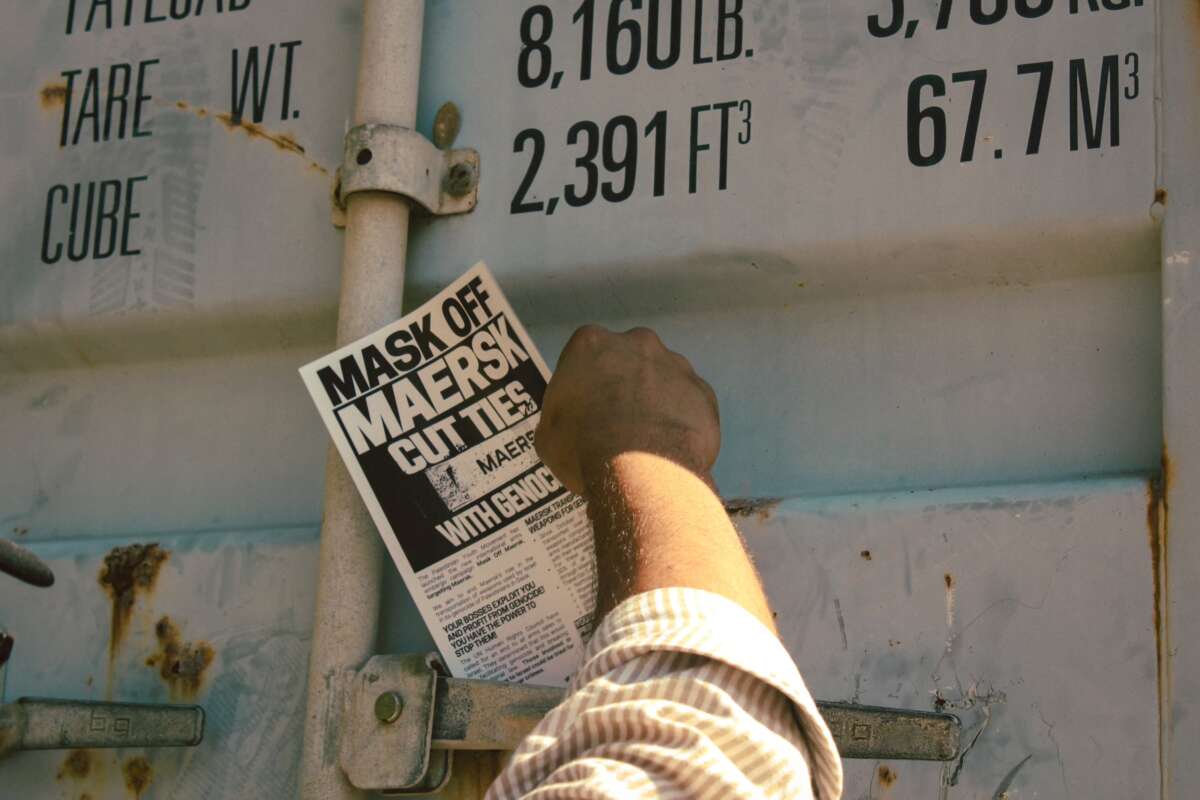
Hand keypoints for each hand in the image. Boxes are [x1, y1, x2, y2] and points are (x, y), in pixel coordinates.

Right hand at [535, 325, 719, 496]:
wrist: (641, 469)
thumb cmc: (582, 446)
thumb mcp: (548, 434)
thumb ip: (563, 414)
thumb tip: (573, 423)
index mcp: (591, 343)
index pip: (584, 357)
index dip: (584, 386)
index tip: (585, 411)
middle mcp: (637, 342)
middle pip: (628, 360)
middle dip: (624, 385)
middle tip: (617, 423)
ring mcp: (676, 364)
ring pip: (663, 379)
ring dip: (656, 400)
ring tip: (648, 440)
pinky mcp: (704, 391)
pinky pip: (689, 404)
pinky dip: (681, 420)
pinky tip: (671, 447)